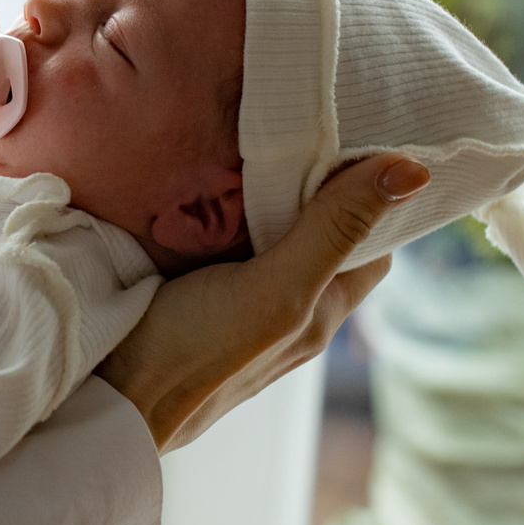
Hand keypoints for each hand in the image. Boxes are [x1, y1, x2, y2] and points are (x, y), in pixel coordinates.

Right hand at [97, 154, 427, 450]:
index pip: (375, 242)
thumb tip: (412, 172)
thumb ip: (334, 229)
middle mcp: (291, 306)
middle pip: (325, 233)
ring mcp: (244, 301)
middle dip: (319, 184)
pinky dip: (226, 210)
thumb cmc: (198, 353)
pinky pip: (228, 242)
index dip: (376, 194)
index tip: (360, 141)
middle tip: (303, 126)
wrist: (110, 398)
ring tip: (257, 138)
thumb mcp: (277, 287)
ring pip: (273, 235)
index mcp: (324, 310)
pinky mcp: (199, 291)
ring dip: (267, 194)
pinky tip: (207, 182)